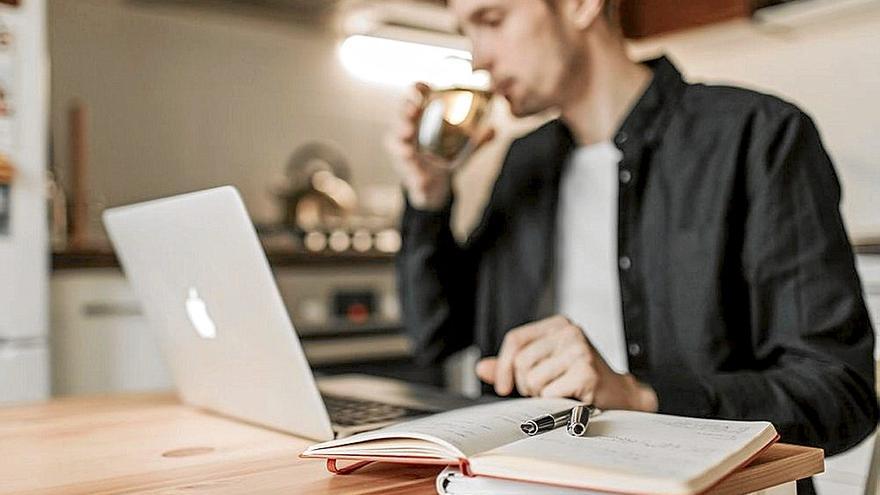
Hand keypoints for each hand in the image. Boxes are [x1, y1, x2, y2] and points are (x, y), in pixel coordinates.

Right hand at [385, 82, 494, 210]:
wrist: (435, 184)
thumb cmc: (444, 156)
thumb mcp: (463, 147)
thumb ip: (478, 139)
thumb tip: (494, 129)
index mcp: (422, 118)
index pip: (416, 98)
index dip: (417, 89)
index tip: (423, 86)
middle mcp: (409, 129)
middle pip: (402, 113)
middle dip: (405, 109)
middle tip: (412, 109)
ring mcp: (404, 147)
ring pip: (396, 138)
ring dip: (401, 134)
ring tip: (407, 133)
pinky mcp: (405, 167)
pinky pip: (405, 166)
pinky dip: (410, 167)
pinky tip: (414, 166)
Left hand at [475, 315, 657, 411]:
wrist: (618, 395)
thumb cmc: (580, 379)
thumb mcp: (544, 365)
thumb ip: (512, 365)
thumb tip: (483, 368)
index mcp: (557, 325)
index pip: (515, 339)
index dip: (503, 366)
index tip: (504, 386)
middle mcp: (568, 332)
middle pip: (521, 361)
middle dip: (526, 384)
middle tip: (544, 389)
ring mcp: (578, 350)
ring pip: (533, 379)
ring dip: (541, 394)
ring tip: (559, 391)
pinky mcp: (585, 371)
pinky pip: (549, 393)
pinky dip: (555, 401)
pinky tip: (569, 396)